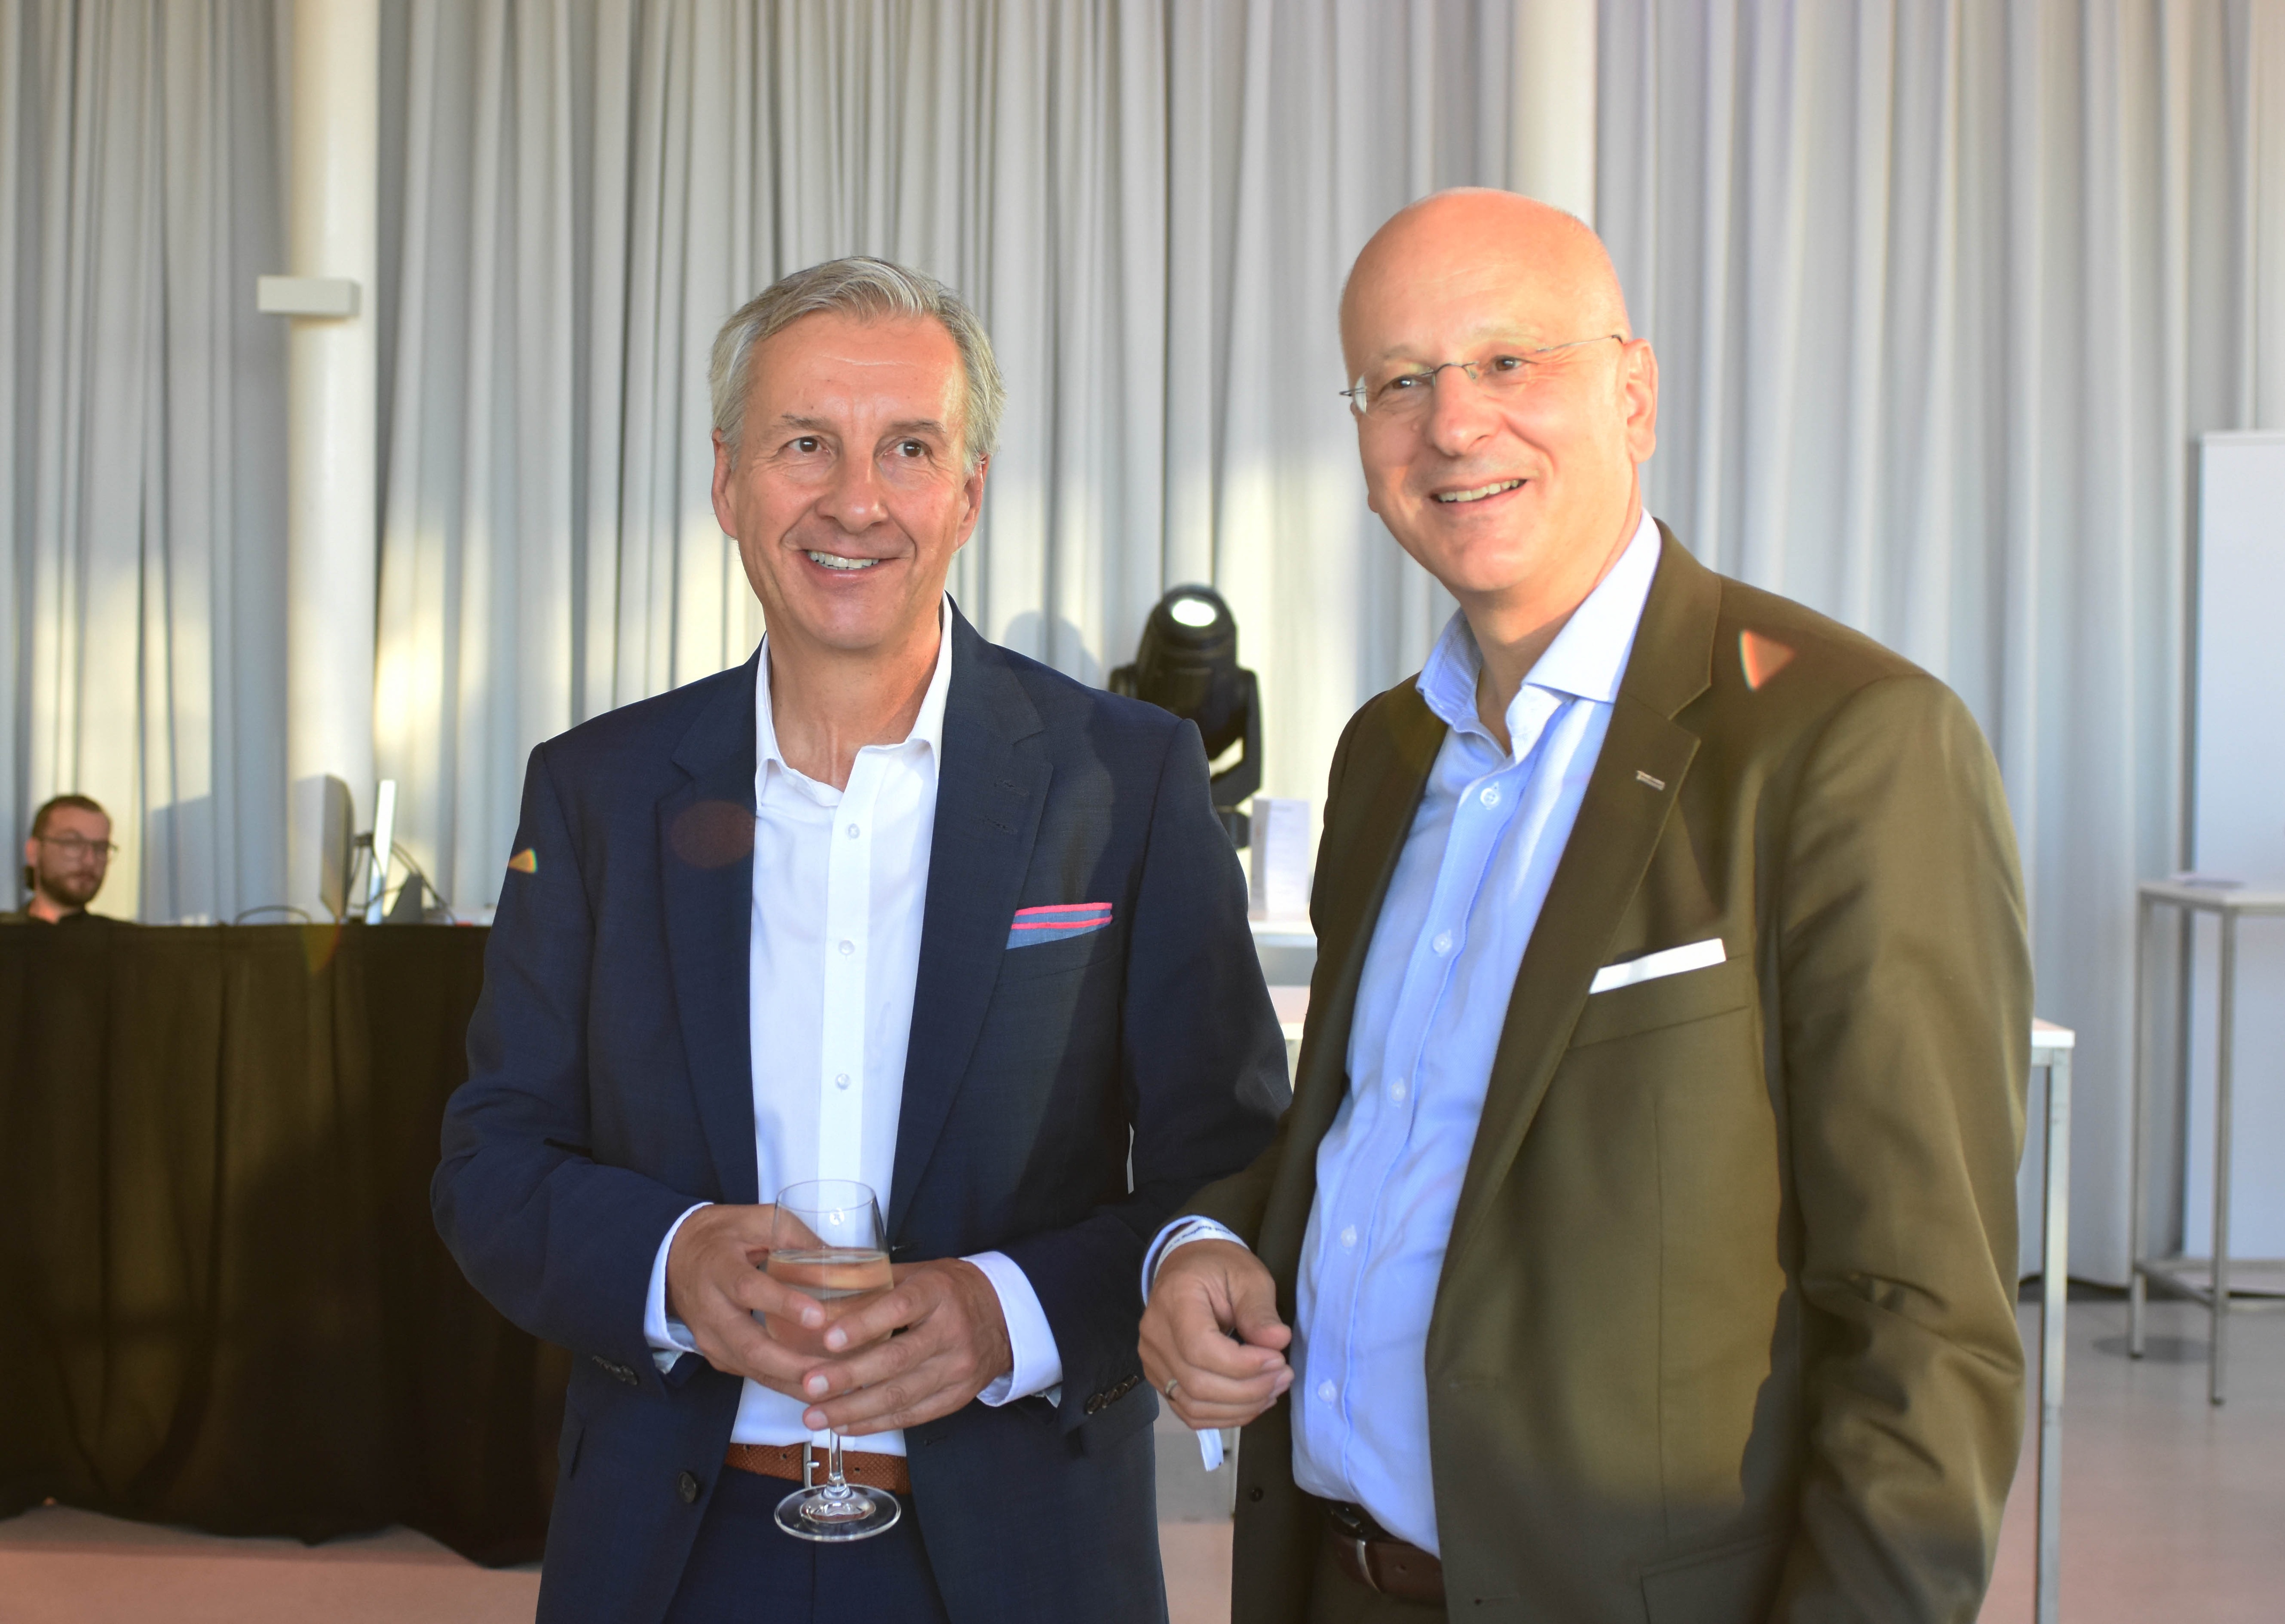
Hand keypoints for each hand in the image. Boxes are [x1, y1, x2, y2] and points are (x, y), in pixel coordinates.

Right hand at [664, 1203, 842, 1394]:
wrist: (676, 1255)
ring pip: (751, 1368)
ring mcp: (711, 1338)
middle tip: (833, 1372)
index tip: (819, 1316)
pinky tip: (816, 1386)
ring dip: (792, 1382)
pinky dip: (783, 1383)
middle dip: (792, 1364)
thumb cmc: (725, 1235)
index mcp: (720, 1268)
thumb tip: (847, 1259)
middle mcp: (711, 1309)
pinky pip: (751, 1374)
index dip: (784, 1304)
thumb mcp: (759, 1221)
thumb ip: (798, 1239)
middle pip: (749, 1345)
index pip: (749, 1290)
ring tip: (834, 1387)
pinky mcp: (717, 1355)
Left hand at [790, 1259, 1013, 1436]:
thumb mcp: (916, 1274)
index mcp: (938, 1292)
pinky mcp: (958, 1396)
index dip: (863, 1325)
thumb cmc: (948, 1290)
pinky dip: (876, 1423)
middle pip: (897, 1359)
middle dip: (848, 1376)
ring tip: (816, 1415)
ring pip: (902, 1395)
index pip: (900, 1308)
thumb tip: (818, 1305)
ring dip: (854, 1409)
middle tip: (810, 1385)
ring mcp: (957, 1367)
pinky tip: (846, 1426)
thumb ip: (872, 1287)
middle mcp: (952, 1330)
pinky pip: (913, 1415)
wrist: (1005, 1314)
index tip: (828, 1339)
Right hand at [1139, 1238, 1291, 1428]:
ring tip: (1273, 1390)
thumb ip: (1260, 1311)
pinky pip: (1189, 1411)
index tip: (1278, 1359)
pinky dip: (1224, 1415)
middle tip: (1284, 1376)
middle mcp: (1155, 1334)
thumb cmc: (1219, 1269)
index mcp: (1174, 1300)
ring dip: (1240, 1408)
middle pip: (1197, 1383)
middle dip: (1248, 1390)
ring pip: (1193, 1405)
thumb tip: (1278, 1342)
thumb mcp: (1248, 1277)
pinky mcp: (1160, 1378)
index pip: (1200, 1348)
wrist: (1189, 1268)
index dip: (1242, 1365)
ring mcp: (1153, 1360)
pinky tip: (1252, 1401)